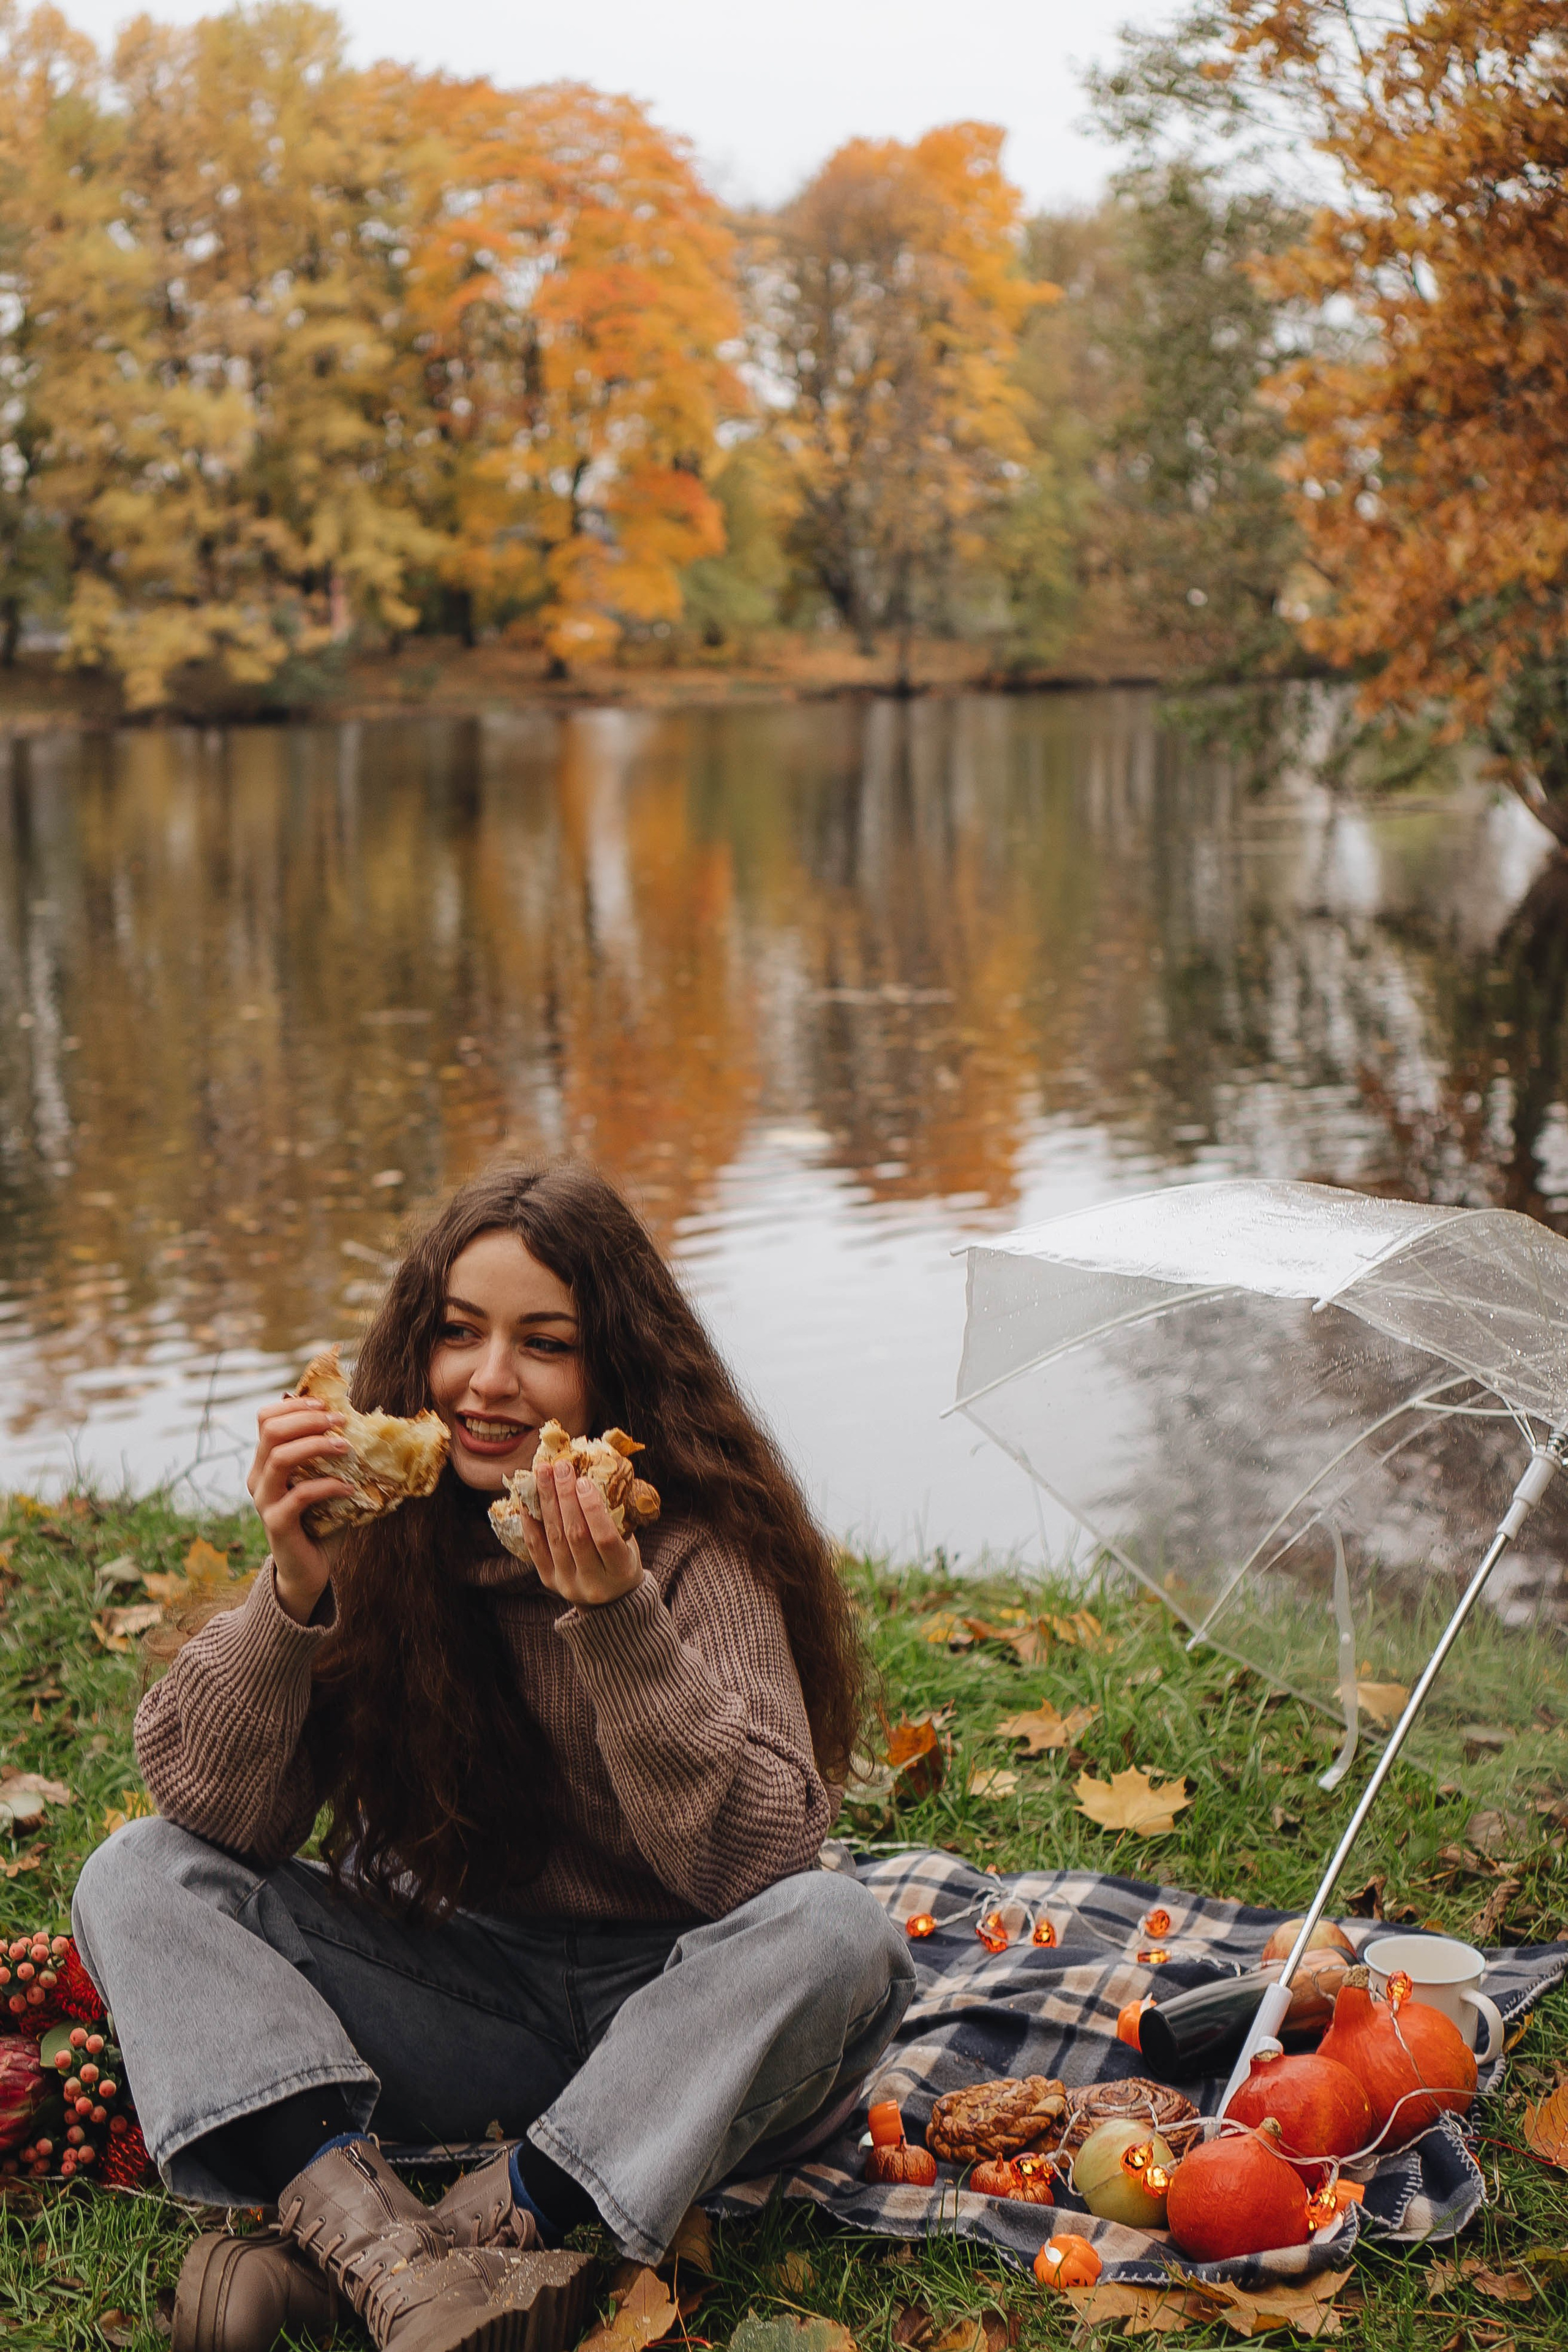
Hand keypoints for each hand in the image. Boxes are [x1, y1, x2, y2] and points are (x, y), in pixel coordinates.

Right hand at [247, 1397, 354, 1623]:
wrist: (309, 1568)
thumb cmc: (321, 1520)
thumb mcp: (323, 1480)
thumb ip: (328, 1454)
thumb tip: (355, 1420)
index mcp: (265, 1461)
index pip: (266, 1418)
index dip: (295, 1405)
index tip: (326, 1403)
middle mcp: (258, 1477)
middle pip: (271, 1431)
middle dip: (309, 1419)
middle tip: (341, 1421)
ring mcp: (264, 1500)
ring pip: (280, 1458)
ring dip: (317, 1446)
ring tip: (347, 1448)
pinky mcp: (277, 1523)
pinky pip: (300, 1495)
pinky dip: (329, 1486)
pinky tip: (350, 1488)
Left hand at [517, 1456, 644, 1607]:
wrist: (610, 1601)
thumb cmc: (623, 1561)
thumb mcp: (630, 1543)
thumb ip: (616, 1517)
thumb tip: (597, 1473)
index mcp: (621, 1571)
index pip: (605, 1538)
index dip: (593, 1509)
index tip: (584, 1481)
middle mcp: (593, 1582)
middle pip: (575, 1535)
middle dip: (566, 1497)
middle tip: (561, 1467)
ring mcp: (568, 1584)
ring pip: (554, 1538)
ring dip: (547, 1502)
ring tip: (543, 1474)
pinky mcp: (549, 1581)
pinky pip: (535, 1548)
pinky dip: (530, 1521)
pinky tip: (527, 1499)